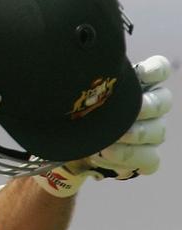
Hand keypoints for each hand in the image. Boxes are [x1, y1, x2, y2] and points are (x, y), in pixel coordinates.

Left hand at [38, 55, 171, 196]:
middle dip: (146, 106)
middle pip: (163, 101)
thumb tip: (68, 70)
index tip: (138, 72)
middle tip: (123, 112)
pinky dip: (129, 158)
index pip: (158, 70)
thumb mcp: (72, 95)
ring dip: (136, 135)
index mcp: (137, 84)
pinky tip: (103, 155)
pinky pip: (150, 159)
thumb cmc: (72, 111)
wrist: (67, 142)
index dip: (154, 70)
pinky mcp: (146, 157)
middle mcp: (150, 107)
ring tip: (108, 139)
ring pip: (158, 131)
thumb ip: (79, 84)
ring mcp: (151, 132)